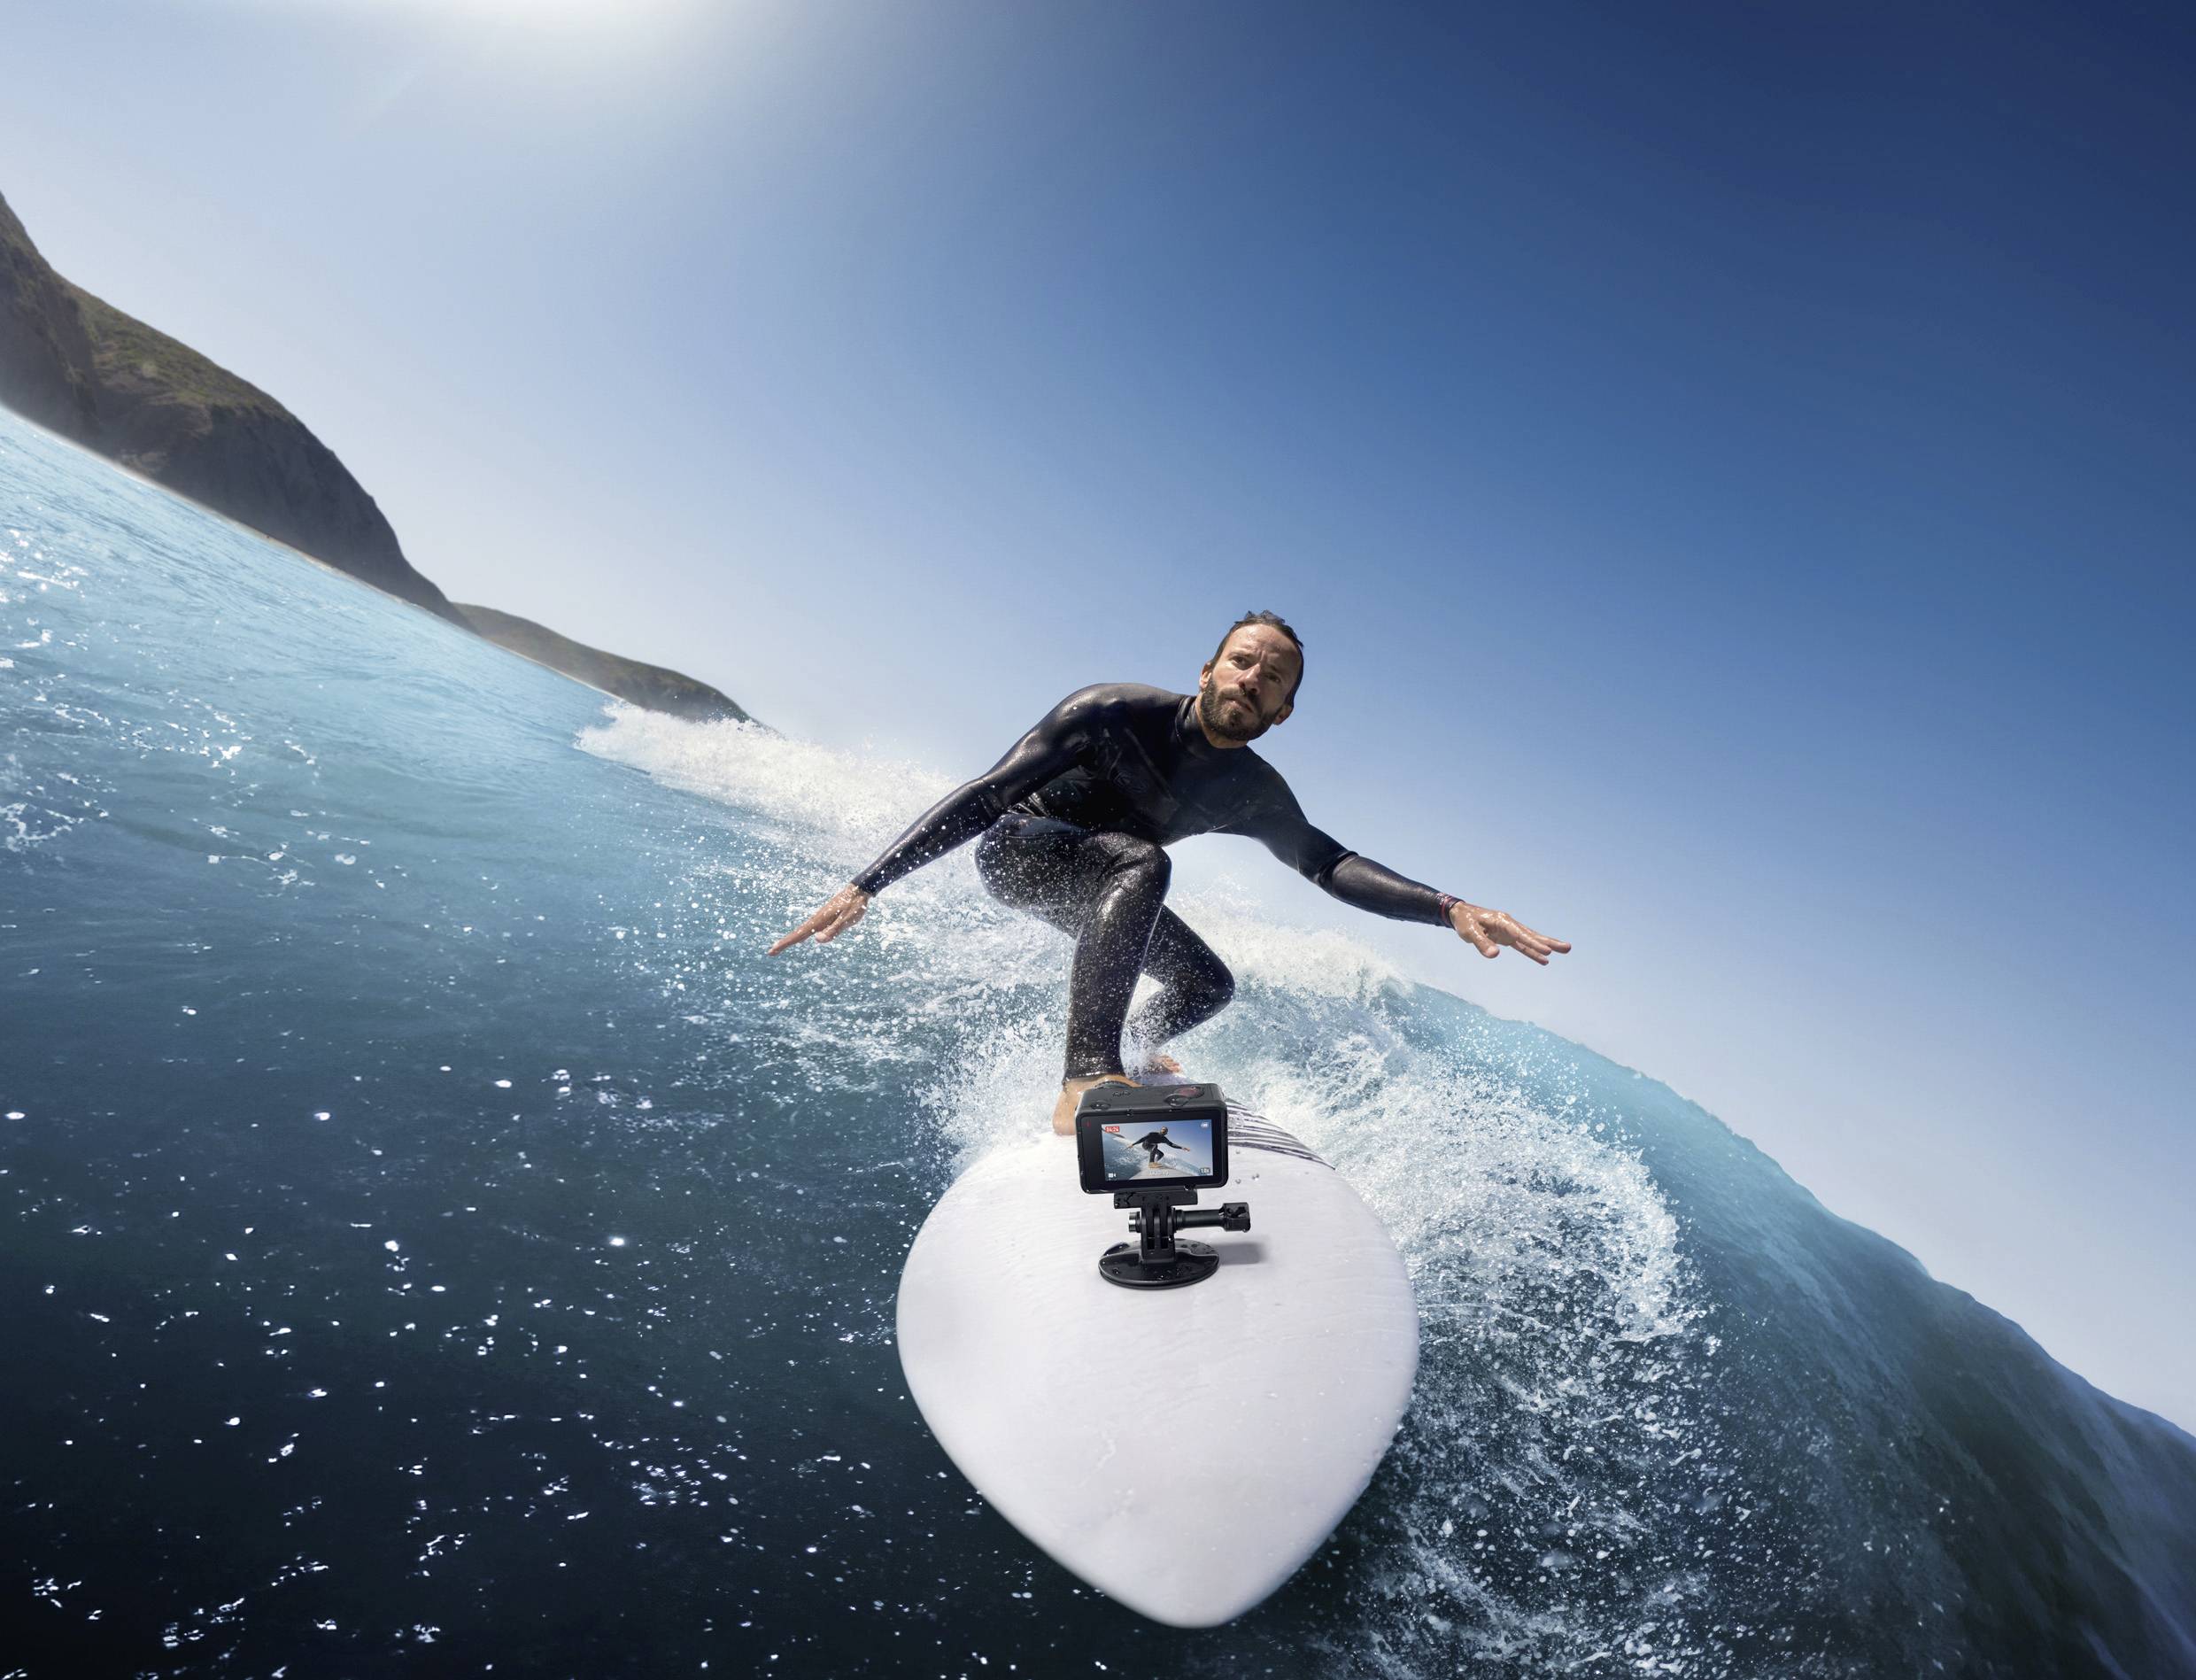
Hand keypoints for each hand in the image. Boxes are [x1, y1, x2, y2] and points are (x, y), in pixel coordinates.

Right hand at [768, 883, 870, 953]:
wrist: (859, 890)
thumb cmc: (855, 905)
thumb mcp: (847, 920)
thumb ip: (833, 930)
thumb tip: (817, 940)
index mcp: (820, 920)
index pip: (799, 934)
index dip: (786, 943)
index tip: (773, 950)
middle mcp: (817, 919)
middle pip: (797, 933)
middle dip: (784, 943)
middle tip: (771, 952)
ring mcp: (820, 918)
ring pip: (803, 931)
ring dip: (791, 939)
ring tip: (781, 946)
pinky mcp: (825, 917)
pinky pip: (809, 929)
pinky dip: (801, 935)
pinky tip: (802, 938)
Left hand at [1447, 901, 1569, 964]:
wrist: (1460, 914)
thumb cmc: (1464, 921)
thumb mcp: (1470, 932)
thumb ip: (1482, 944)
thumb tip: (1494, 956)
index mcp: (1503, 921)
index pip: (1521, 934)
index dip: (1533, 943)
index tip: (1547, 951)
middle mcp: (1510, 924)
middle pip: (1532, 935)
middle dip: (1549, 942)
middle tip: (1568, 948)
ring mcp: (1510, 931)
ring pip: (1531, 939)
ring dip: (1546, 946)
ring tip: (1565, 951)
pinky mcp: (1507, 937)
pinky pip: (1523, 946)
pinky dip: (1533, 952)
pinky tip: (1544, 960)